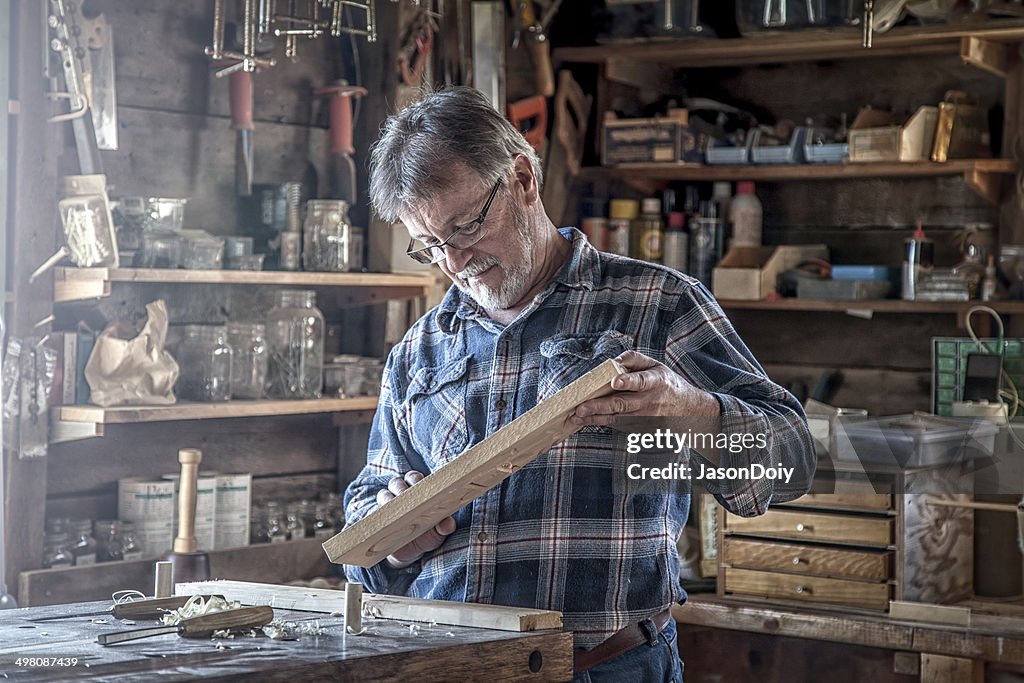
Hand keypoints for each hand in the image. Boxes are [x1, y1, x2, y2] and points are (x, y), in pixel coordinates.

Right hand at [377, 471, 456, 567]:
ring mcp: (386, 505)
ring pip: (383, 494)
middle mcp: (400, 495)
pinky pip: (373, 512)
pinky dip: (377, 514)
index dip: (415, 479)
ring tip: (395, 510)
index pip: (413, 477)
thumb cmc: (425, 538)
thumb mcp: (437, 534)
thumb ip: (444, 527)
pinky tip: (383, 520)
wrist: (408, 554)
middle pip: (396, 483)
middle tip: (406, 498)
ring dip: (388, 500)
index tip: (418, 485)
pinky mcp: (375, 518)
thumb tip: (449, 523)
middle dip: (400, 489)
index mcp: (417, 492)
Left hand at [573, 351, 718, 425]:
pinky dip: (602, 422)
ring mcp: (646, 417)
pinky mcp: (641, 427)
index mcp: (656, 381)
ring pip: (618, 418)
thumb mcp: (656, 365)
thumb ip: (634, 359)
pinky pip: (619, 424)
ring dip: (596, 417)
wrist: (687, 409)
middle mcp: (650, 401)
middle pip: (623, 404)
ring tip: (578, 415)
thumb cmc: (666, 383)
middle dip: (600, 406)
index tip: (615, 382)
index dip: (628, 381)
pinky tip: (587, 420)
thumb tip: (614, 361)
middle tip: (581, 407)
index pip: (642, 381)